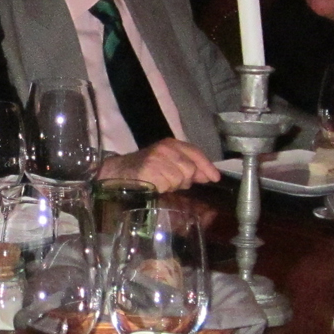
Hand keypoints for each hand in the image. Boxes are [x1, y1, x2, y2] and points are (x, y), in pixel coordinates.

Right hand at [98, 139, 220, 192]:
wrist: (119, 172)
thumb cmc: (146, 169)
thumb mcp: (168, 163)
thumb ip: (188, 167)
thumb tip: (208, 176)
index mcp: (171, 144)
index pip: (195, 153)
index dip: (207, 166)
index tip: (215, 178)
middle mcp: (165, 149)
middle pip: (190, 169)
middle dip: (184, 180)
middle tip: (172, 182)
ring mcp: (156, 159)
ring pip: (179, 179)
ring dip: (172, 185)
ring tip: (160, 182)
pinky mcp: (148, 171)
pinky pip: (166, 185)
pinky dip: (162, 189)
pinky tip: (154, 186)